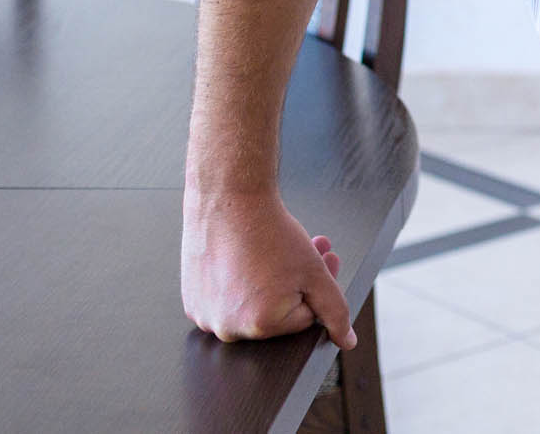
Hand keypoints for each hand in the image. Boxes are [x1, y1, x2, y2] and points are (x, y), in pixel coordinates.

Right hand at [181, 189, 357, 348]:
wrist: (227, 198)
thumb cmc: (271, 232)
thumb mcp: (315, 272)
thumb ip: (335, 311)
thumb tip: (347, 342)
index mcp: (260, 326)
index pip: (303, 318)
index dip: (315, 286)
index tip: (321, 260)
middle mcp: (228, 329)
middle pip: (276, 313)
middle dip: (296, 283)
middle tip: (307, 249)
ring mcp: (205, 316)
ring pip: (250, 307)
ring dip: (267, 283)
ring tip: (274, 250)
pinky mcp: (191, 300)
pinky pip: (223, 301)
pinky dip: (237, 283)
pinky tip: (245, 257)